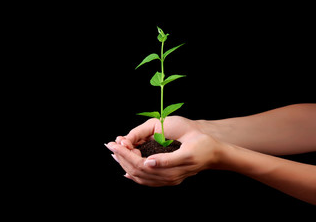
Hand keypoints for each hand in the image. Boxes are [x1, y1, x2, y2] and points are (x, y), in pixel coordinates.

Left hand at [105, 116, 223, 186]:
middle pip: (136, 171)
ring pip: (139, 176)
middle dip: (121, 157)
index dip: (125, 153)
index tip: (114, 143)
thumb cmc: (202, 147)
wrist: (215, 154)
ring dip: (125, 165)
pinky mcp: (168, 178)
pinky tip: (127, 172)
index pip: (139, 164)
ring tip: (115, 155)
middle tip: (110, 146)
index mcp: (170, 171)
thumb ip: (166, 160)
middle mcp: (167, 178)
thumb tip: (147, 162)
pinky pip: (147, 180)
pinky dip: (134, 176)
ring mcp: (167, 180)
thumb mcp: (186, 152)